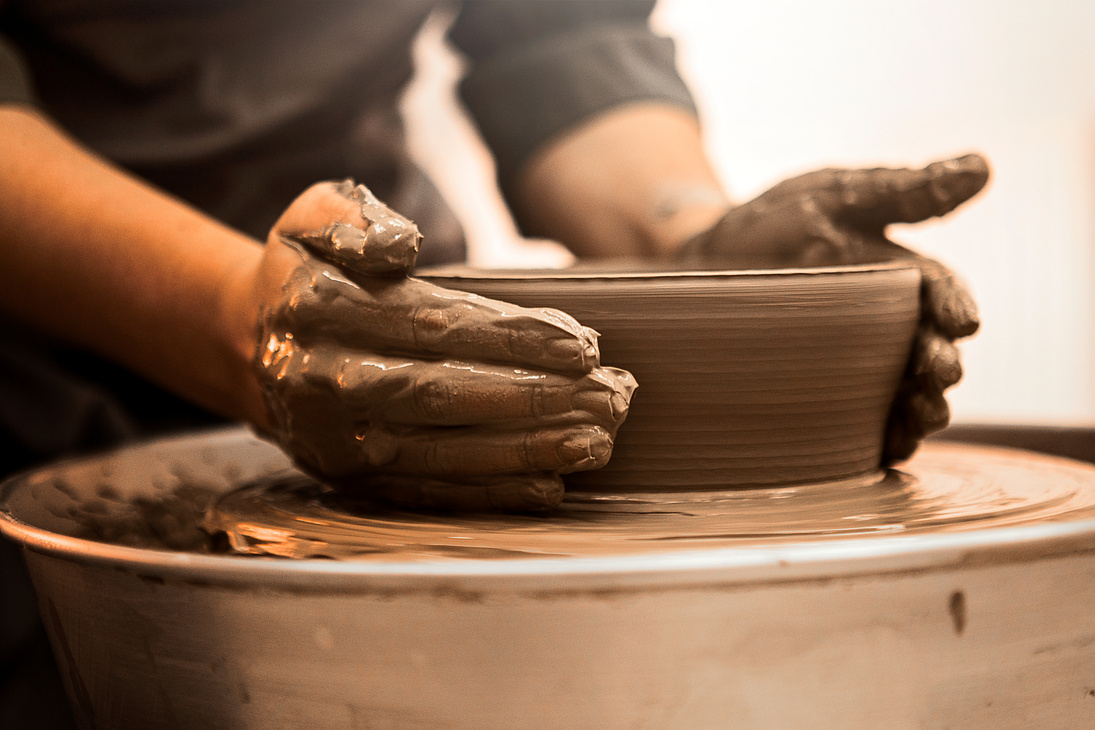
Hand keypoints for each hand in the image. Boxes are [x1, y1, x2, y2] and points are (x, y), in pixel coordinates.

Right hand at [248, 181, 635, 510]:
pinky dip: (488, 495)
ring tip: (597, 443)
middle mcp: (326, 381)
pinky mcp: (353, 479)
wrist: (250, 345)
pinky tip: (547, 488)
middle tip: (612, 397)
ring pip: (444, 451)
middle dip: (536, 399)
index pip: (434, 325)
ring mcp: (339, 440)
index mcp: (320, 311)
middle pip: (446, 394)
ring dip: (527, 451)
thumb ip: (351, 217)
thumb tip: (403, 244)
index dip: (513, 337)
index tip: (583, 344)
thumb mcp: (311, 218)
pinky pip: (427, 492)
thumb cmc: (305, 273)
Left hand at [679, 154, 988, 462]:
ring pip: (904, 393)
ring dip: (922, 407)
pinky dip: (883, 439)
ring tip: (925, 414)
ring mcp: (858, 364)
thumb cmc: (775, 223)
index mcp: (900, 274)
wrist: (704, 262)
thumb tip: (982, 167)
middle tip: (940, 372)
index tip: (962, 322)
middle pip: (928, 350)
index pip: (940, 291)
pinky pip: (864, 425)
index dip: (954, 306)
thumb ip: (902, 191)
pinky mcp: (827, 396)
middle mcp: (888, 325)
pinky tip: (890, 448)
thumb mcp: (835, 197)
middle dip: (940, 364)